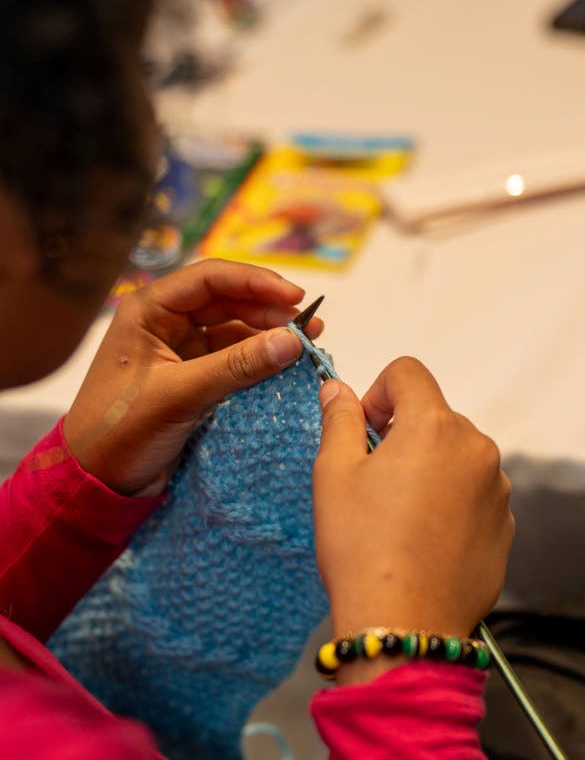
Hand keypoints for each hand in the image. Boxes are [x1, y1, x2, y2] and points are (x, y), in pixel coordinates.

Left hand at [63, 260, 322, 495]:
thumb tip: (292, 341)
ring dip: (268, 336)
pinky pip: (233, 360)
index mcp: (149, 310)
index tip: (296, 296)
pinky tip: (284, 367)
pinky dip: (259, 362)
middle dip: (269, 310)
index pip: (210, 279)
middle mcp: (165, 323)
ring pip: (234, 331)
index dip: (256, 282)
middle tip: (311, 327)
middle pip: (228, 301)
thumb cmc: (123, 431)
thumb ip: (237, 366)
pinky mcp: (193, 378)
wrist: (98, 481)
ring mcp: (180, 350)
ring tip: (307, 344)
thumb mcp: (181, 395)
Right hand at [313, 358, 513, 657]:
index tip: (365, 430)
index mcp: (434, 426)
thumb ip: (340, 421)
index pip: (409, 373)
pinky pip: (473, 497)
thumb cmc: (363, 549)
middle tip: (373, 481)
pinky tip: (422, 541)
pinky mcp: (504, 527)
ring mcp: (496, 490)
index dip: (379, 392)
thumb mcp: (334, 476)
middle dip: (404, 435)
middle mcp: (477, 449)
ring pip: (457, 459)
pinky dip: (450, 505)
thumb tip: (339, 391)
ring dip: (430, 471)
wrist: (404, 623)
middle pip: (436, 417)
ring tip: (398, 518)